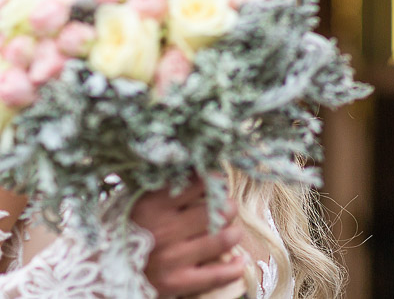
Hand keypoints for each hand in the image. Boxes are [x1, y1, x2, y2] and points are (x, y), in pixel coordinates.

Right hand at [130, 178, 245, 297]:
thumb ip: (164, 187)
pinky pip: (219, 274)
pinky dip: (235, 267)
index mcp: (152, 205)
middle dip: (226, 207)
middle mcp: (163, 230)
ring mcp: (171, 258)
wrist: (97, 275)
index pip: (202, 182)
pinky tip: (238, 261)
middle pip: (220, 209)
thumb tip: (199, 168)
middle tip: (222, 211)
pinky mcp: (176, 283)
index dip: (215, 182)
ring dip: (233, 233)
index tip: (215, 185)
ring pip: (225, 237)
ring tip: (229, 232)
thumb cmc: (120, 233)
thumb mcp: (133, 203)